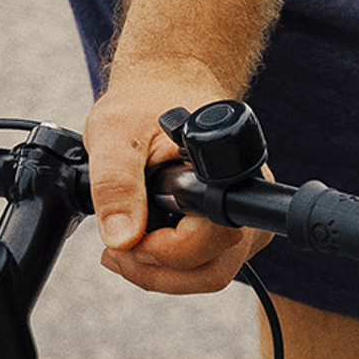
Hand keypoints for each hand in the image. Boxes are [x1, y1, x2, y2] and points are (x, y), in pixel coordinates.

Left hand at [86, 55, 258, 296]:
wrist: (163, 85)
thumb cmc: (143, 102)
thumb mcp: (113, 132)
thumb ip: (115, 184)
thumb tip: (121, 238)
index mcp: (225, 171)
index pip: (213, 237)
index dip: (168, 250)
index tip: (130, 239)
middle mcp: (245, 197)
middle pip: (215, 267)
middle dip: (159, 270)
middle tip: (116, 251)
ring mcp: (241, 218)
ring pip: (211, 273)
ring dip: (161, 273)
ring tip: (121, 250)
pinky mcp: (227, 229)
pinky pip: (205, 265)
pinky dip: (168, 265)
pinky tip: (138, 244)